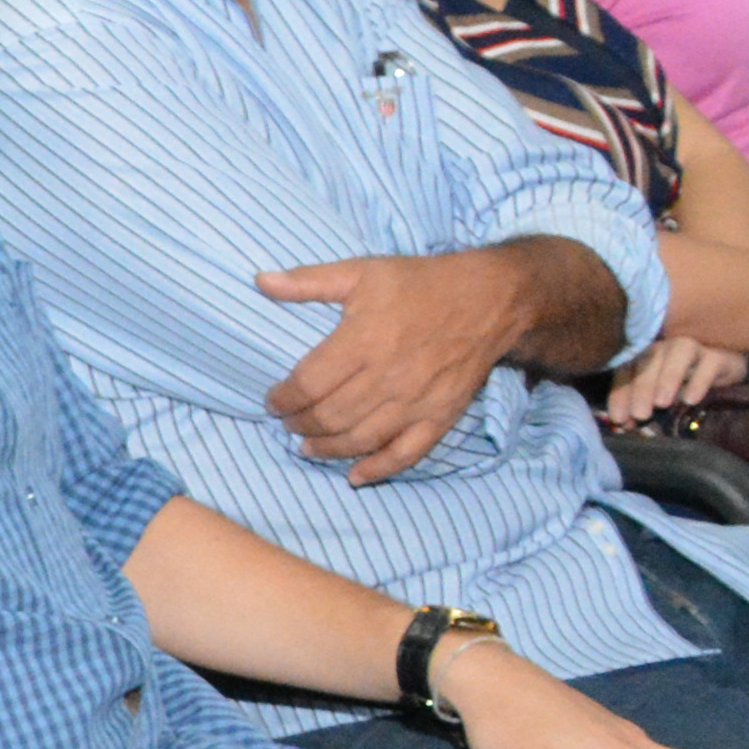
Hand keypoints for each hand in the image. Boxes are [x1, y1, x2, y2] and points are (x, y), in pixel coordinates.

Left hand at [248, 250, 527, 479]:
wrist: (489, 300)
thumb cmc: (420, 283)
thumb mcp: (361, 272)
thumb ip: (308, 281)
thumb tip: (260, 281)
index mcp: (362, 341)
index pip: (308, 384)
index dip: (282, 399)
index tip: (272, 401)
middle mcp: (386, 377)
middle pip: (329, 416)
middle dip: (300, 425)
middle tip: (288, 423)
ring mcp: (415, 401)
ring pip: (361, 439)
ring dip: (328, 449)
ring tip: (308, 447)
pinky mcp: (441, 417)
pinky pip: (406, 453)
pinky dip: (379, 470)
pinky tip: (355, 476)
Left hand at [602, 329, 744, 421]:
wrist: (724, 371)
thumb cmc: (684, 384)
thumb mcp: (660, 398)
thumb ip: (641, 407)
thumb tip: (623, 423)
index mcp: (644, 356)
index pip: (626, 370)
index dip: (620, 394)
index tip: (618, 418)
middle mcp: (664, 347)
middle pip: (649, 361)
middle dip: (642, 389)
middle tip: (640, 414)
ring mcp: (692, 349)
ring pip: (678, 353)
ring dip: (668, 378)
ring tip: (662, 404)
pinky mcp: (718, 356)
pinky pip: (709, 363)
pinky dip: (699, 380)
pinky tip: (691, 400)